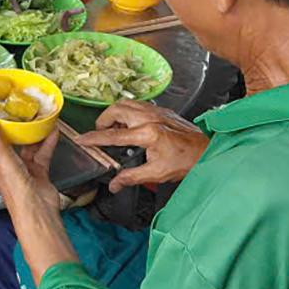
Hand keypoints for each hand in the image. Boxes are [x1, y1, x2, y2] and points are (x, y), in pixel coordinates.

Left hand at [0, 100, 61, 211]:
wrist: (37, 209)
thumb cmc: (14, 185)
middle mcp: (2, 160)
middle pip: (3, 134)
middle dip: (8, 117)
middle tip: (14, 100)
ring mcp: (19, 165)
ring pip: (24, 141)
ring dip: (30, 128)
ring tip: (36, 112)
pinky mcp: (36, 170)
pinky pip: (41, 151)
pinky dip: (47, 140)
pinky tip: (53, 129)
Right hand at [77, 100, 209, 192]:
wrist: (207, 151)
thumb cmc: (185, 162)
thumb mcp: (156, 173)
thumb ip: (131, 177)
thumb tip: (114, 184)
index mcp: (147, 134)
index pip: (113, 136)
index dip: (94, 138)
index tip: (81, 140)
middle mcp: (150, 118)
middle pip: (115, 110)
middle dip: (103, 120)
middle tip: (100, 133)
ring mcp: (156, 111)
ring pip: (126, 103)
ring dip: (115, 114)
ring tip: (115, 129)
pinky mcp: (162, 110)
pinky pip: (137, 104)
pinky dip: (128, 111)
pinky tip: (131, 125)